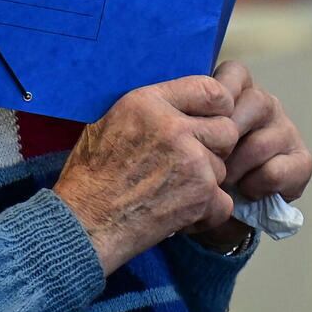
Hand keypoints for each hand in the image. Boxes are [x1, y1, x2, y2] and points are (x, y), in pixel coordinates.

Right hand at [53, 76, 239, 274]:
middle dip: (214, 148)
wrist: (85, 221)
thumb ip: (153, 111)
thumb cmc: (91, 174)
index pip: (211, 90)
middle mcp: (174, 127)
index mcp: (149, 102)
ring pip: (223, 168)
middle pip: (226, 130)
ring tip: (172, 192)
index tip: (211, 121)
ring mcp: (191, 161)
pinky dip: (206, 214)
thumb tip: (185, 108)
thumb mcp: (112, 121)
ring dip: (205, 183)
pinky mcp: (200, 196)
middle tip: (190, 163)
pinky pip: (224, 203)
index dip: (218, 108)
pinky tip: (179, 214)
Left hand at [188, 60, 311, 249]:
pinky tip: (244, 191)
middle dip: (228, 133)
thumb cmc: (193, 166)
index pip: (235, 73)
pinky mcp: (300, 161)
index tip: (199, 119)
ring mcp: (286, 131)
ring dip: (239, 163)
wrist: (213, 211)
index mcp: (238, 92)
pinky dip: (259, 183)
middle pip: (255, 102)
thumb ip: (181, 117)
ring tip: (220, 180)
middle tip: (208, 156)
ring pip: (266, 138)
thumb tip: (165, 110)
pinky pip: (281, 168)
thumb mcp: (182, 138)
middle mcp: (266, 105)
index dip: (219, 92)